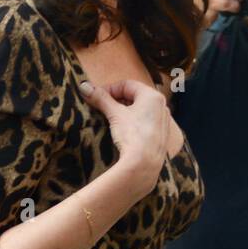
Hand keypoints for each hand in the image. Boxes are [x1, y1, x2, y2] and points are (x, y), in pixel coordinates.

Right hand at [80, 79, 170, 198]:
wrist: (145, 163)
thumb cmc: (132, 134)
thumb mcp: (114, 114)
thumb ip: (100, 98)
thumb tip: (84, 86)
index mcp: (152, 95)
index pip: (127, 84)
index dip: (109, 89)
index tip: (96, 97)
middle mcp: (161, 105)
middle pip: (135, 96)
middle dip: (116, 100)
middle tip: (101, 107)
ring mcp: (163, 120)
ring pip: (140, 109)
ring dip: (124, 111)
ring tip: (110, 119)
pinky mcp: (161, 135)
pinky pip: (145, 121)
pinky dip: (133, 121)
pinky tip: (123, 130)